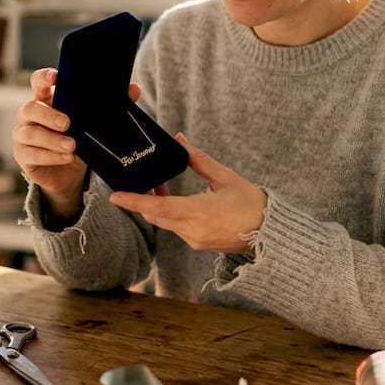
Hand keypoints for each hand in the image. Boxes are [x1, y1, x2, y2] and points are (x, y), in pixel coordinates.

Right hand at [13, 67, 141, 212]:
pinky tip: (67, 157)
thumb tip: (134, 88)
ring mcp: (23, 135)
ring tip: (72, 145)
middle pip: (30, 108)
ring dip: (51, 139)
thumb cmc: (79, 138)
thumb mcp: (94, 122)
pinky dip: (50, 156)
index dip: (43, 78)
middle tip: (68, 123)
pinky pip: (31, 154)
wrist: (68, 173)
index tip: (56, 78)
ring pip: (29, 133)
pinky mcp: (23, 156)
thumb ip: (111, 105)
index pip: (38, 82)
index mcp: (46, 99)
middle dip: (48, 114)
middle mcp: (31, 115)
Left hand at [109, 134, 266, 252]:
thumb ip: (199, 160)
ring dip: (158, 206)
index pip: (158, 207)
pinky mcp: (198, 244)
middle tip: (137, 179)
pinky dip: (170, 215)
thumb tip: (179, 140)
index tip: (115, 196)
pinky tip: (176, 201)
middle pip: (155, 216)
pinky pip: (176, 228)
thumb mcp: (224, 177)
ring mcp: (195, 240)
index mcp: (199, 212)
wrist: (270, 232)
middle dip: (142, 200)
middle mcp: (193, 230)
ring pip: (164, 222)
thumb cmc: (251, 202)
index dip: (134, 201)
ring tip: (160, 184)